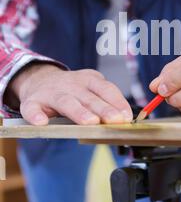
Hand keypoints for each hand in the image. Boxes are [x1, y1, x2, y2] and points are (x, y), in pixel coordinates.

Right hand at [5, 63, 132, 124]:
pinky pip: (32, 108)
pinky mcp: (32, 102)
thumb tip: (124, 120)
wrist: (38, 79)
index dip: (117, 102)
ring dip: (78, 112)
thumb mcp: (89, 90)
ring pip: (66, 102)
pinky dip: (36, 115)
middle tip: (114, 120)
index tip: (127, 116)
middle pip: (89, 97)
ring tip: (90, 122)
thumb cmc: (71, 90)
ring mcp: (50, 92)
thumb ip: (104, 102)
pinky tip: (41, 122)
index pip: (106, 89)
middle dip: (103, 109)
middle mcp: (71, 84)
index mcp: (88, 80)